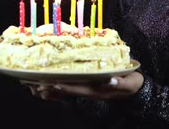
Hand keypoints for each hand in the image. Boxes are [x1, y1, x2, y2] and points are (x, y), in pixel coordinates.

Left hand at [21, 71, 143, 100]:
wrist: (134, 90)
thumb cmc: (132, 84)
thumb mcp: (129, 83)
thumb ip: (120, 82)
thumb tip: (110, 78)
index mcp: (97, 89)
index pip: (77, 88)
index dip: (64, 86)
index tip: (51, 83)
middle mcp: (89, 91)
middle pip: (66, 90)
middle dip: (51, 87)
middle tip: (34, 83)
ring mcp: (87, 90)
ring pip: (65, 90)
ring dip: (50, 88)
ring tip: (34, 84)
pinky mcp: (88, 87)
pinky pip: (70, 89)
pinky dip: (57, 87)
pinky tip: (47, 84)